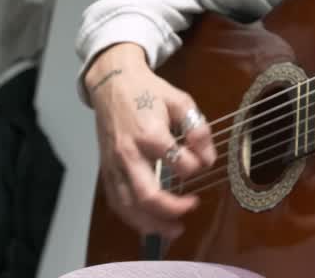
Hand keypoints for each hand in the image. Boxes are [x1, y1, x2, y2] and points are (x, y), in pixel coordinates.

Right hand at [85, 43, 216, 237]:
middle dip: (170, 211)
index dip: (196, 167)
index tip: (203, 163)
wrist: (112, 83)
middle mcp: (128, 154)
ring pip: (128, 205)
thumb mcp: (180, 101)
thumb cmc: (148, 91)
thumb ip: (197, 129)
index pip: (178, 163)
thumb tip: (209, 158)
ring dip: (150, 223)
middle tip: (191, 211)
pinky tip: (147, 224)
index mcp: (150, 134)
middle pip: (146, 195)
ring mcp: (113, 165)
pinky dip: (131, 218)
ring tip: (172, 231)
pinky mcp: (106, 170)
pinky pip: (116, 201)